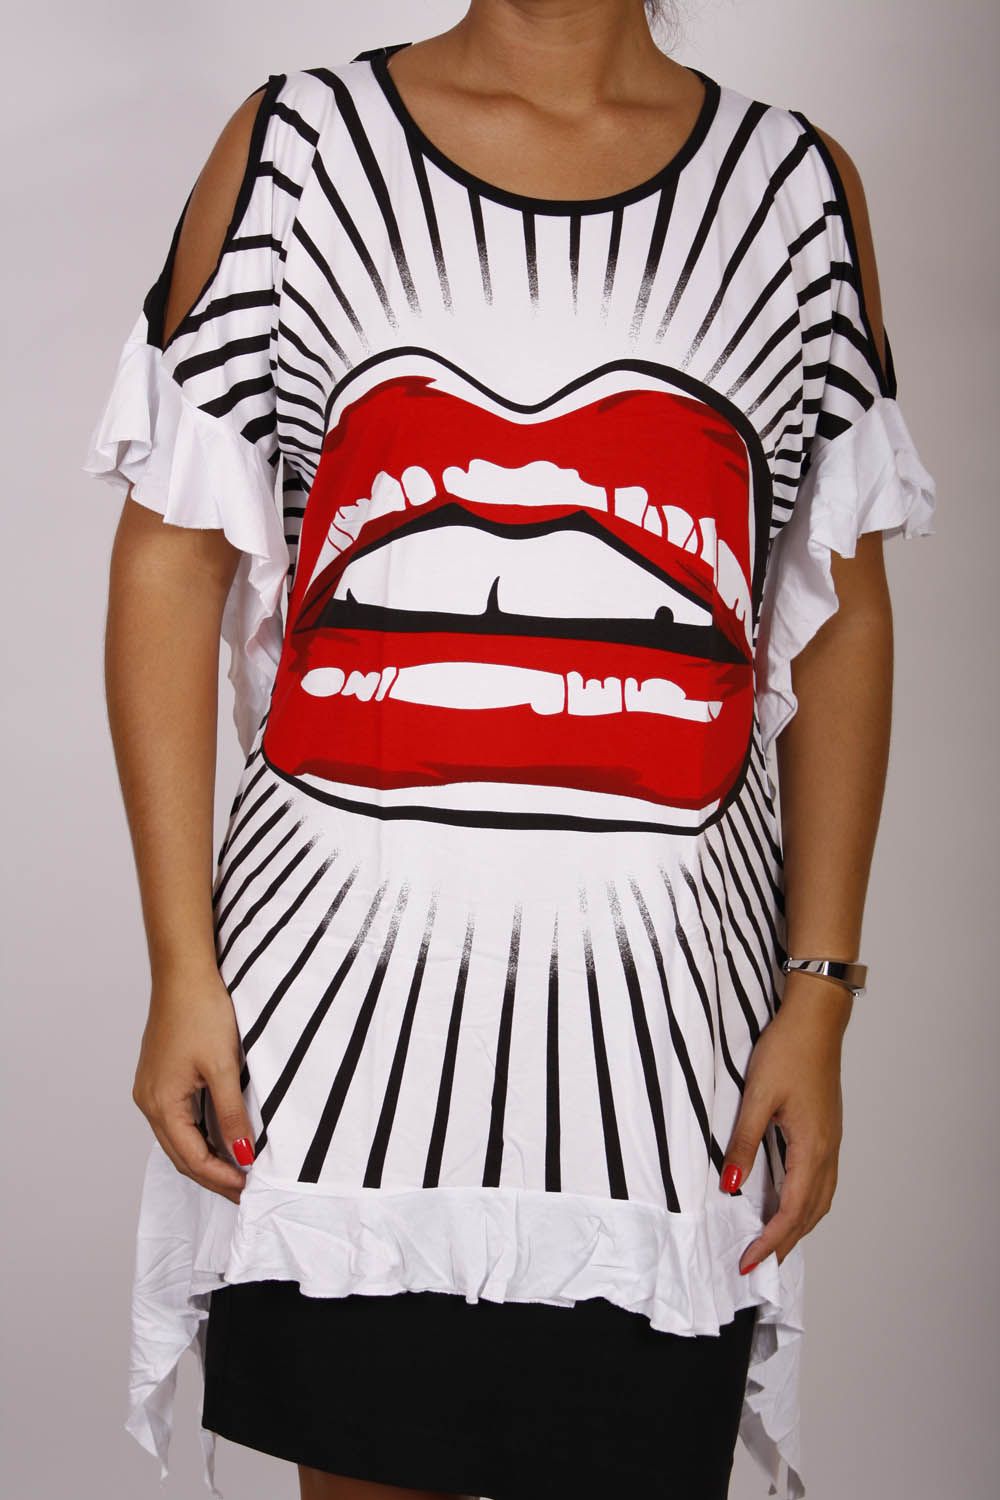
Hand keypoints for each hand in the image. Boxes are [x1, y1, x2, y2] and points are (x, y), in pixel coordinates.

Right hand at [132, 965, 254, 1203]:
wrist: (184, 974)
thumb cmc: (201, 1013)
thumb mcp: (223, 1067)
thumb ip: (231, 1114)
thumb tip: (242, 1155)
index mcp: (160, 1103)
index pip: (192, 1159)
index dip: (221, 1178)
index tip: (250, 1189)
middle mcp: (149, 1102)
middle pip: (181, 1155)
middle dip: (213, 1177)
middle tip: (245, 1193)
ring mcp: (152, 1090)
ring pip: (179, 1139)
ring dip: (207, 1158)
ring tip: (238, 1172)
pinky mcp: (161, 1078)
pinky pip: (178, 1120)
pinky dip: (199, 1136)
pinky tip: (221, 1140)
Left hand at [721, 972, 850, 1271]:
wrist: (816, 1021)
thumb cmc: (788, 1052)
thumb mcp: (758, 1097)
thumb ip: (744, 1143)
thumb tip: (731, 1184)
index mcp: (812, 1148)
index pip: (791, 1212)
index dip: (770, 1242)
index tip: (749, 1263)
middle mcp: (828, 1151)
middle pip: (811, 1214)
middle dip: (786, 1243)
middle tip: (759, 1264)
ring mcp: (831, 1141)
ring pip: (819, 1199)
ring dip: (798, 1226)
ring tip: (773, 1242)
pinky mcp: (826, 1131)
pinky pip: (819, 1181)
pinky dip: (805, 1203)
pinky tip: (787, 1201)